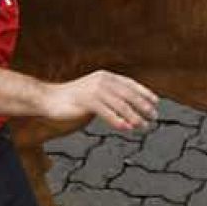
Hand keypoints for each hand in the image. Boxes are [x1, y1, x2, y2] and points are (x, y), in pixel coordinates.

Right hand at [40, 70, 157, 131]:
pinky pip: (107, 113)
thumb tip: (129, 107)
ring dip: (134, 117)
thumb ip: (110, 97)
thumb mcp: (95, 94)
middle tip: (154, 117)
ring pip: (121, 105)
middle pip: (129, 94)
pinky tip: (126, 128)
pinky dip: (118, 121)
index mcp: (105, 76)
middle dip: (144, 106)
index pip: (130, 84)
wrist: (50, 99)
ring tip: (143, 126)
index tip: (156, 102)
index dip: (144, 93)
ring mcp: (94, 90)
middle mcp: (102, 81)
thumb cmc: (73, 100)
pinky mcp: (87, 101)